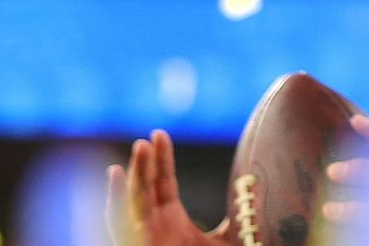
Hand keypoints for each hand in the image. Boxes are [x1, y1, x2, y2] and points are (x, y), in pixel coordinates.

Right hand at [106, 130, 227, 245]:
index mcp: (170, 220)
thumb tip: (254, 197)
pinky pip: (118, 223)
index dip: (161, 159)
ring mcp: (143, 237)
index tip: (160, 134)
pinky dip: (114, 200)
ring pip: (132, 202)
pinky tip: (113, 176)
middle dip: (146, 162)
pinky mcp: (136, 244)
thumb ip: (238, 221)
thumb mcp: (229, 241)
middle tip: (149, 137)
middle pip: (147, 186)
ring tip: (139, 147)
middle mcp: (153, 226)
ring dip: (133, 175)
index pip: (163, 182)